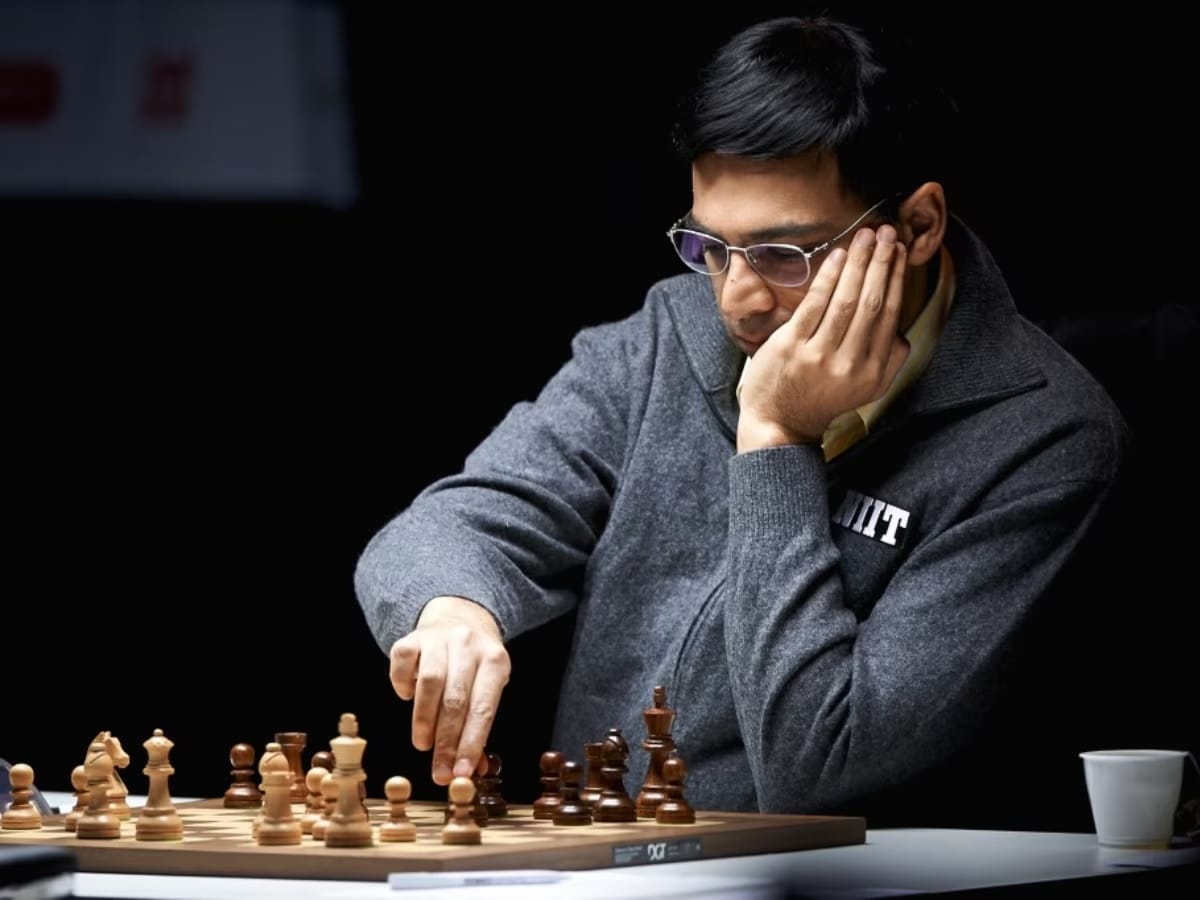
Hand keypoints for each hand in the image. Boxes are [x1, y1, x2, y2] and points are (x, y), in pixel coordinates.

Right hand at [388, 595, 510, 784]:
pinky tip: (407, 697)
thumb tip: (472, 771)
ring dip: (424, 720)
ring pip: (430, 683)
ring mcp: (440, 638)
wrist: (459, 617)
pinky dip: (402, 685)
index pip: (483, 709)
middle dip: (446, 742)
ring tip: (423, 744)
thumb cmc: (474, 665)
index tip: (462, 773)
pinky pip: (402, 663)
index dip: (471, 744)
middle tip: (439, 771)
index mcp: (495, 661)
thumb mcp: (487, 688)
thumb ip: (479, 728)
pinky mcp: (413, 637)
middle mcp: (469, 645)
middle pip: (456, 700)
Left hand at [736, 224, 909, 451]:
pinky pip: (815, 305)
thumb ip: (889, 360)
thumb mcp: (866, 388)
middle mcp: (851, 365)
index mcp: (874, 372)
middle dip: (882, 262)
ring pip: (847, 301)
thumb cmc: (822, 397)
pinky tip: (839, 255)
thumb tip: (900, 326)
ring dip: (859, 263)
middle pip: (872, 303)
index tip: (900, 251)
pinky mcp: (792, 347)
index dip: (897, 278)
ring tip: (867, 235)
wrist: (779, 422)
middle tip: (889, 232)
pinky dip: (829, 277)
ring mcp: (820, 356)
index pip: (890, 314)